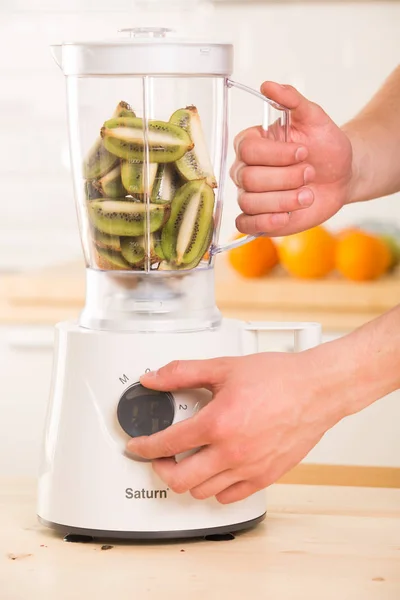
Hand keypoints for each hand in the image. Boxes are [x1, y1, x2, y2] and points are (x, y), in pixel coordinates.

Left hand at [126, 351, 344, 503]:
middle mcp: (231, 451)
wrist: (317, 389)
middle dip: (161, 470)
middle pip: (179, 480)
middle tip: (160, 458)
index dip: (144, 447)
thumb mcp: (223, 367)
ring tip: (187, 462)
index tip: (138, 447)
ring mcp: (249, 468)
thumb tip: (153, 379)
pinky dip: (216, 488)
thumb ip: (182, 373)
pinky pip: (230, 496)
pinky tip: (215, 471)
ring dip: (188, 480)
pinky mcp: (265, 477)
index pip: (167, 445)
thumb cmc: (278, 378)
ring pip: (202, 492)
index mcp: (217, 423)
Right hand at [230, 82, 353, 235]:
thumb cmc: (325, 145)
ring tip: (308, 196)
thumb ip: (291, 100)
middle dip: (286, 178)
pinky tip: (285, 217)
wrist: (340, 175)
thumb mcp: (314, 118)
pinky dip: (263, 222)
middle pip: (249, 178)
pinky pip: (245, 224)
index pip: (247, 150)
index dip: (277, 154)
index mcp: (251, 143)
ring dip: (283, 201)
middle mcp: (245, 170)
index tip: (304, 152)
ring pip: (250, 202)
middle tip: (310, 173)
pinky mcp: (258, 218)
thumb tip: (267, 85)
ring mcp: (250, 195)